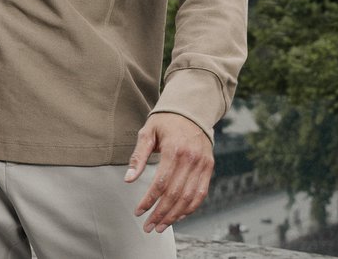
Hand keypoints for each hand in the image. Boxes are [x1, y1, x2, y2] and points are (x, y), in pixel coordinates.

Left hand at [125, 112, 213, 232]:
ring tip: (160, 226)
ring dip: (174, 216)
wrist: (191, 110)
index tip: (138, 212)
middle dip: (159, 214)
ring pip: (189, 198)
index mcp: (174, 150)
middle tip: (148, 226)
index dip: (149, 201)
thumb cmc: (165, 121)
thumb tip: (128, 180)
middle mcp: (191, 159)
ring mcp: (202, 164)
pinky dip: (190, 209)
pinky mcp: (209, 167)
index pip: (161, 184)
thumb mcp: (147, 133)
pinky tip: (177, 216)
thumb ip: (138, 157)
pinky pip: (201, 194)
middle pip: (175, 195)